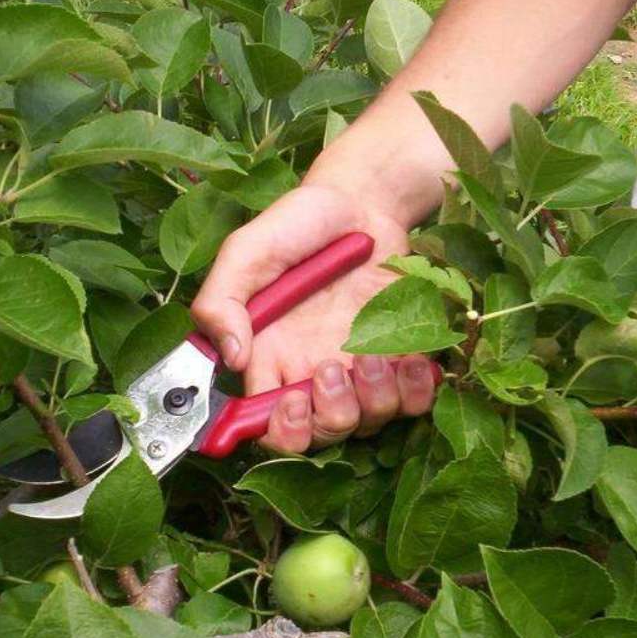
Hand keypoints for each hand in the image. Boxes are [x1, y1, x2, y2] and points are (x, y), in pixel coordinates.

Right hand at [191, 183, 437, 453]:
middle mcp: (312, 372)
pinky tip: (409, 358)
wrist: (362, 201)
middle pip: (321, 436)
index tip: (291, 402)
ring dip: (373, 400)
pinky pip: (413, 402)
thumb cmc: (299, 224)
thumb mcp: (246, 251)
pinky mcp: (402, 359)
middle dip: (330, 418)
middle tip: (332, 369)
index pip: (267, 425)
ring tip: (371, 354)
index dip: (280, 431)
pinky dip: (414, 390)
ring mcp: (359, 369)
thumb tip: (231, 358)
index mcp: (270, 357)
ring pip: (367, 424)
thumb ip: (222, 301)